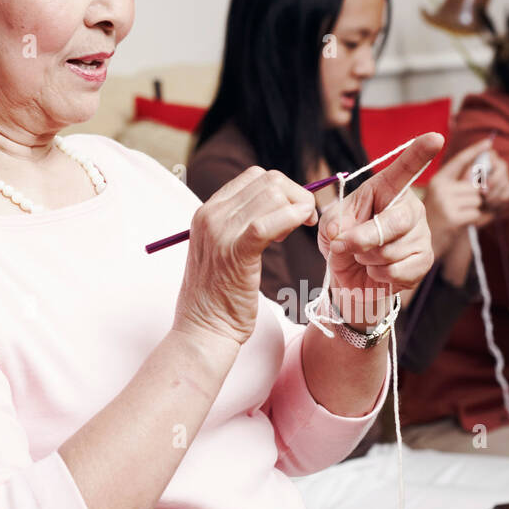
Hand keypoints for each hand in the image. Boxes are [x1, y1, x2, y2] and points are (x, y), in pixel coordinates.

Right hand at [173, 166, 316, 344]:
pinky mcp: (235, 252)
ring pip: (272, 195)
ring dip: (297, 208)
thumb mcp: (222, 252)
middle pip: (267, 181)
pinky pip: (269, 222)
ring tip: (298, 231)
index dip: (283, 189)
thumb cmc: (219, 298)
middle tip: (304, 221)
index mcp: (207, 212)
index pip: (253, 177)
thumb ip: (240, 227)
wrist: (203, 330)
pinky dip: (292, 218)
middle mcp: (210, 215)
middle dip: (295, 196)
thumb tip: (278, 208)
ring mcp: (220, 232)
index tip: (294, 212)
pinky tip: (301, 226)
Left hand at [318, 132, 444, 328]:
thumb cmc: (343, 244)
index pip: (404, 169)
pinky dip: (378, 274)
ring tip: (365, 257)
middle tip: (344, 246)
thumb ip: (333, 223)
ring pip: (390, 251)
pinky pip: (397, 270)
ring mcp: (421, 235)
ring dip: (366, 259)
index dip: (419, 154)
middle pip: (394, 222)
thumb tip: (344, 234)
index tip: (435, 138)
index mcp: (387, 191)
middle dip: (362, 239)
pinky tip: (377, 270)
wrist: (351, 279)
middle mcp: (410, 209)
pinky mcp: (424, 261)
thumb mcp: (329, 227)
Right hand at [423, 140, 508, 258]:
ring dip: (475, 210)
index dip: (474, 151)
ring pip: (477, 199)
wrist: (425, 249)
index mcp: (437, 181)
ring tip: (461, 217)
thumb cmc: (438, 223)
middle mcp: (439, 188)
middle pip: (474, 185)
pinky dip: (475, 220)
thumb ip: (460, 187)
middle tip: (467, 207)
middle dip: (477, 197)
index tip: (488, 143)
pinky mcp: (451, 217)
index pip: (459, 161)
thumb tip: (482, 177)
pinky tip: (464, 224)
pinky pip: (476, 213)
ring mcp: (444, 202)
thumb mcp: (444, 200)